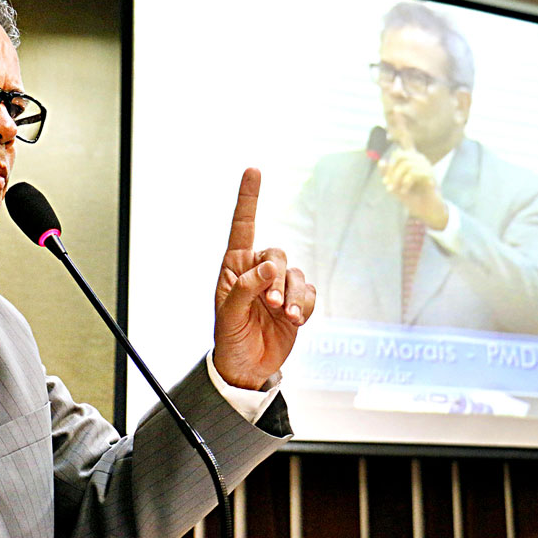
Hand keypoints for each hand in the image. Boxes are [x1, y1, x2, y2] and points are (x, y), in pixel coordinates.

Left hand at [213, 168, 315, 389]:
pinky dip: (305, 306)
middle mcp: (258, 271)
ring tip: (286, 317)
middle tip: (273, 303)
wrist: (247, 367)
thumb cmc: (230, 338)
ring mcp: (278, 286)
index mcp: (234, 267)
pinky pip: (308, 293)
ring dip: (293, 295)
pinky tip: (296, 322)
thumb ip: (246, 287)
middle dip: (278, 278)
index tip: (254, 170)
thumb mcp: (229, 314)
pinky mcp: (296, 302)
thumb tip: (270, 266)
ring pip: (295, 274)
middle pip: (277, 253)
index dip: (248, 198)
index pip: (243, 226)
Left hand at [379, 120, 448, 228]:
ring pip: (403, 164)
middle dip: (390, 171)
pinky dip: (403, 184)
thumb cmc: (411, 197)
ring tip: (396, 190)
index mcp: (411, 159)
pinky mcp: (429, 175)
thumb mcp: (395, 186)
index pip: (406, 140)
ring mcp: (425, 166)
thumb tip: (380, 162)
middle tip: (389, 186)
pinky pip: (411, 173)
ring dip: (395, 179)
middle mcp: (419, 159)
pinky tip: (405, 190)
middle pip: (399, 155)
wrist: (426, 210)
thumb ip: (388, 175)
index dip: (402, 126)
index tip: (396, 110)